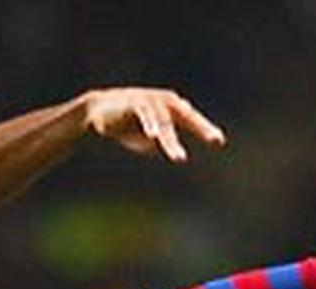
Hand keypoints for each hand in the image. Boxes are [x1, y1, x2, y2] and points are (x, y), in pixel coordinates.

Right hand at [84, 88, 225, 162]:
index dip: (205, 129)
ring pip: (164, 122)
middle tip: (216, 140)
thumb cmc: (125, 125)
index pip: (192, 119)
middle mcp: (164, 102)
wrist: (96, 113)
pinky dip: (148, 125)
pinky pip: (143, 115)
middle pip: (186, 116)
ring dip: (171, 143)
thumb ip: (160, 143)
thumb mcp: (146, 137)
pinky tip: (153, 137)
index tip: (219, 142)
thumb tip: (164, 150)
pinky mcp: (132, 103)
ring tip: (180, 159)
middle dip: (202, 128)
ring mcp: (149, 101)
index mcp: (170, 108)